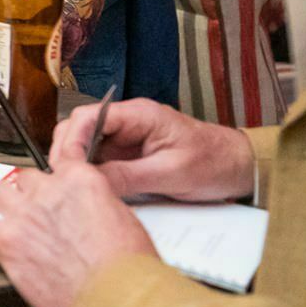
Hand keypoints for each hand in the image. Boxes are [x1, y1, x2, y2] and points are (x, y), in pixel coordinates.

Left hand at [0, 164, 156, 306]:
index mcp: (80, 181)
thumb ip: (95, 205)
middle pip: (25, 179)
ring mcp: (24, 214)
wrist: (115, 299)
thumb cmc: (126, 270)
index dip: (53, 183)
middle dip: (30, 195)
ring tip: (13, 223)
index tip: (51, 191)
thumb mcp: (122, 221)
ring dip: (5, 206)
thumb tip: (84, 211)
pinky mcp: (7, 242)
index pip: (57, 164)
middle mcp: (49, 191)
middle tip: (36, 215)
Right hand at [50, 98, 254, 202]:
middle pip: (80, 129)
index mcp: (139, 115)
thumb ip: (130, 176)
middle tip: (66, 182)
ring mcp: (126, 139)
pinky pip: (101, 162)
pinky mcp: (129, 156)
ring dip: (79, 166)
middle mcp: (128, 123)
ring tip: (76, 189)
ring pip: (86, 147)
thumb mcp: (172, 173)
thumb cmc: (214, 163)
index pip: (88, 117)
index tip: (66, 167)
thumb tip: (92, 183)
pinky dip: (92, 175)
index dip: (71, 140)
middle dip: (68, 154)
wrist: (239, 167)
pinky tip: (91, 191)